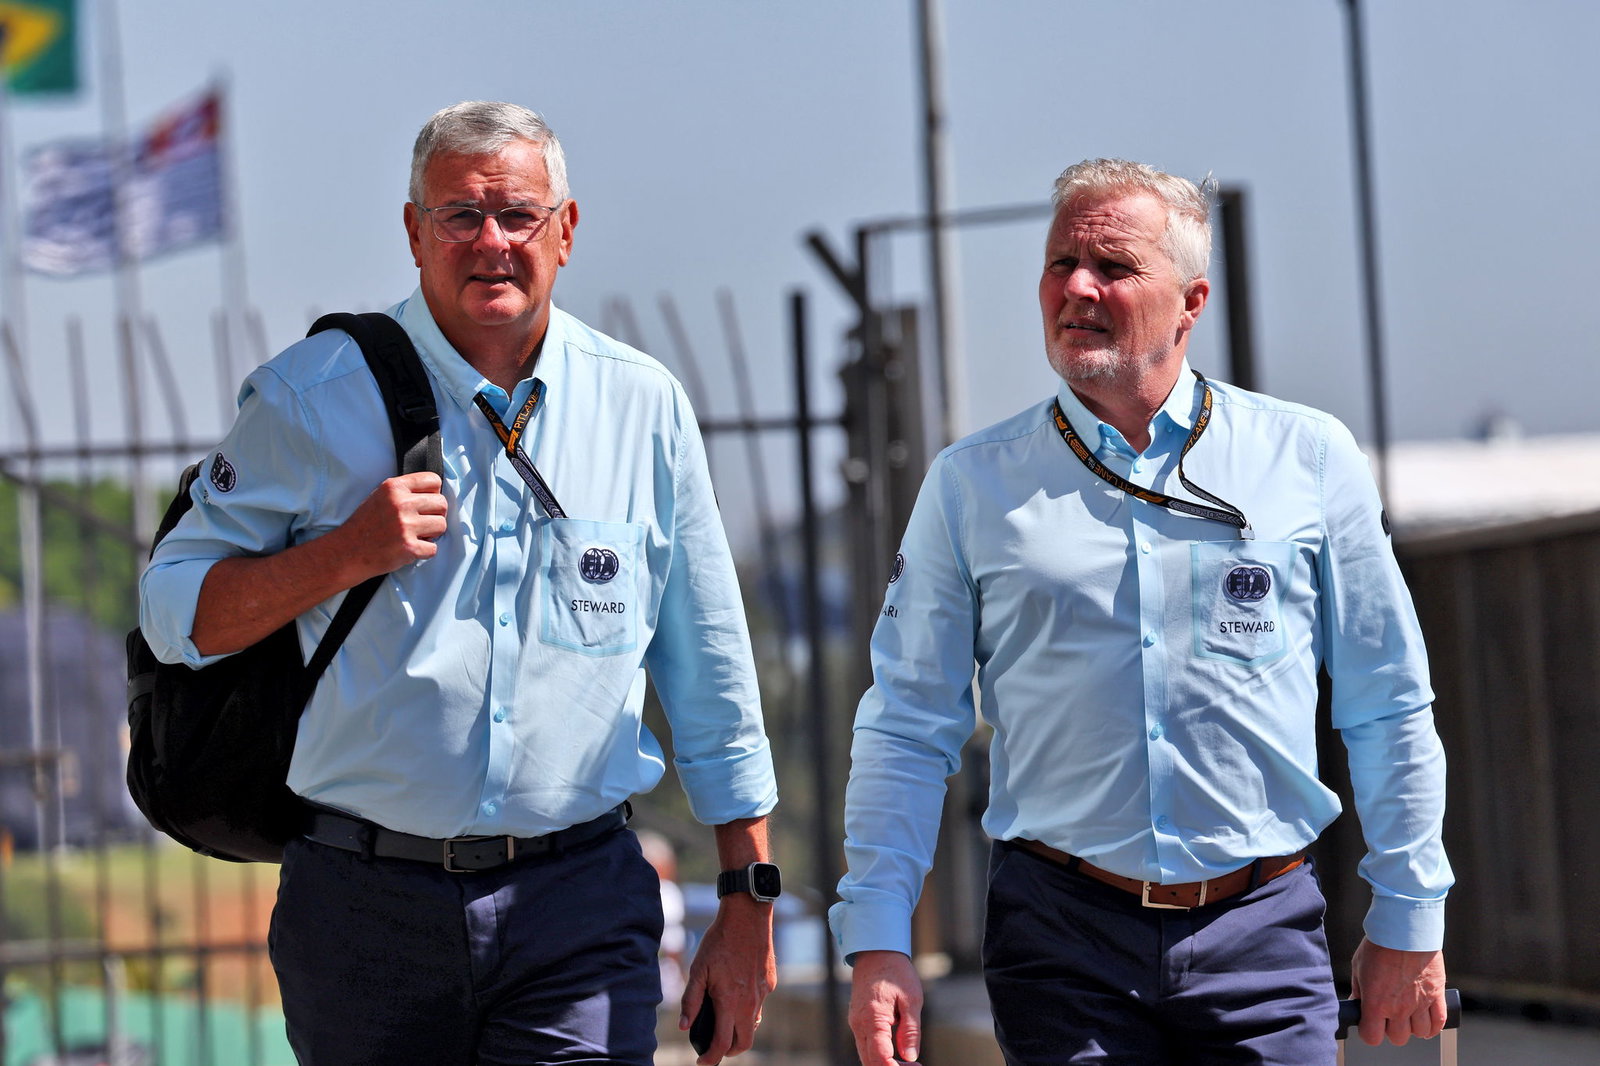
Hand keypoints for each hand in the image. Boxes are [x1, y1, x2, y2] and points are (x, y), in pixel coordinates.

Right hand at [337, 471, 446, 578]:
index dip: (434, 493)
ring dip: (432, 533)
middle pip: (442, 504)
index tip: (426, 504)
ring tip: (415, 536)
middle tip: (422, 523)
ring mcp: (405, 526)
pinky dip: (424, 552)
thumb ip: (405, 491)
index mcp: (394, 487)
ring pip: (441, 525)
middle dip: (435, 515)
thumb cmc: (365, 525)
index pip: (433, 480)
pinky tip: (409, 549)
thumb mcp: (380, 496)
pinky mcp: (409, 547)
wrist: (346, 552)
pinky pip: (434, 548)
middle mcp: (400, 504)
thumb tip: (435, 493)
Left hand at [680, 896, 775, 1063]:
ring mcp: (763, 993)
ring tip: (724, 1021)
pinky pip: (760, 1004)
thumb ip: (691, 1000)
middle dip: (729, 1051)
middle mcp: (750, 1002)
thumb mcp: (698, 968)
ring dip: (739, 1030)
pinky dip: (748, 1009)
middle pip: (744, 1042)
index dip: (711, 1058)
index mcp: (729, 1001)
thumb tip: (684, 1026)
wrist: (747, 916)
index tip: (702, 1062)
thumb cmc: (719, 940)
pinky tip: (737, 992)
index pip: (722, 1043)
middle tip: (715, 1047)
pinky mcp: (770, 982)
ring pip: (753, 1024)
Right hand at [849, 950, 921, 1064]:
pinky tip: (897, 1051)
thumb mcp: (912, 999)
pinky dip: (879, 1054)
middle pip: (870, 1062)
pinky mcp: (857, 1021)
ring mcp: (855, 1023)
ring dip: (885, 1063)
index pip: (880, 1058)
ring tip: (909, 1062)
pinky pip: (865, 1045)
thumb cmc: (896, 972)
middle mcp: (859, 1024)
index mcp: (873, 1018)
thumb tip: (911, 1057)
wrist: (876, 952)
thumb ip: (910, 1030)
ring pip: (866, 1056)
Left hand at [1349, 937, 1446, 1045]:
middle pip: (1398, 1038)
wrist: (1404, 930)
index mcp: (1376, 1003)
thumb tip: (1356, 1004)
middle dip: (1391, 1030)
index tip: (1369, 1024)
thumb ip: (1359, 990)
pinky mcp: (1436, 995)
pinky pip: (1440, 1022)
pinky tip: (1427, 1021)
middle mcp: (1399, 1008)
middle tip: (1389, 1016)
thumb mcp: (1359, 967)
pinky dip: (1434, 1026)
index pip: (1372, 1037)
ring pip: (1420, 1033)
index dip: (1369, 1032)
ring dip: (1413, 1028)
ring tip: (1408, 1015)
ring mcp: (1420, 1003)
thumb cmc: (1379, 946)